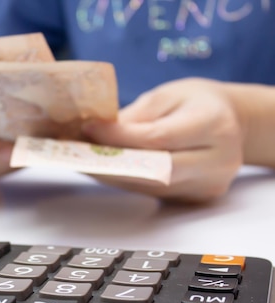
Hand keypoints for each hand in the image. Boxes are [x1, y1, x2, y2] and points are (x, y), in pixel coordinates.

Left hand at [82, 78, 243, 203]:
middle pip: (153, 170)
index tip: (88, 129)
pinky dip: (126, 181)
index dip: (118, 137)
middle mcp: (217, 160)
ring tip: (83, 161)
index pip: (157, 139)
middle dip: (110, 163)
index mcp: (213, 125)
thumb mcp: (167, 96)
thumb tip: (96, 134)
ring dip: (112, 175)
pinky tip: (104, 170)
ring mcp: (208, 185)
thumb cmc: (196, 104)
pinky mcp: (196, 199)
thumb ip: (134, 117)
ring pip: (149, 186)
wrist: (233, 124)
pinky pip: (153, 192)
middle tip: (77, 153)